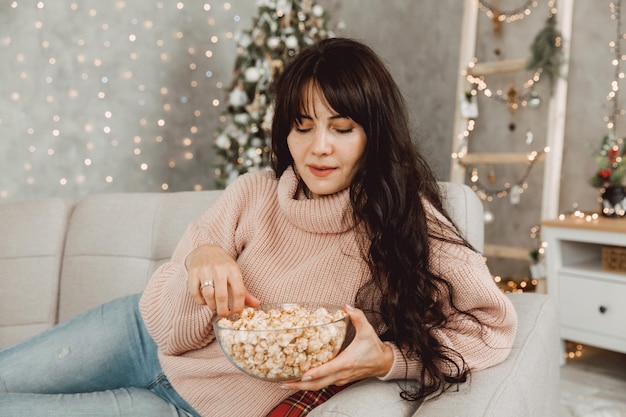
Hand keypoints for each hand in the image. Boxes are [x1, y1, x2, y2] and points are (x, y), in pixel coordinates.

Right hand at [186, 244, 259, 316]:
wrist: (205, 250)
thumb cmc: (223, 266)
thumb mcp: (235, 274)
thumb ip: (244, 291)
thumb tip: (257, 304)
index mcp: (233, 270)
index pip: (239, 292)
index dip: (238, 307)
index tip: (236, 315)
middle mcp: (219, 269)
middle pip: (222, 297)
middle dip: (223, 311)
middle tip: (224, 315)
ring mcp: (205, 270)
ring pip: (208, 295)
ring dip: (212, 306)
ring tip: (214, 306)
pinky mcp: (193, 273)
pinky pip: (195, 293)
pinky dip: (200, 301)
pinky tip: (205, 300)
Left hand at [279, 305, 393, 390]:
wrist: (383, 363)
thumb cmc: (374, 347)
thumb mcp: (367, 330)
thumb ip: (357, 317)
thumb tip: (346, 306)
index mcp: (347, 361)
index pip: (328, 370)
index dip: (314, 373)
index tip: (301, 374)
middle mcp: (342, 373)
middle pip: (318, 384)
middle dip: (300, 385)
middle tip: (283, 383)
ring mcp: (341, 379)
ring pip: (319, 386)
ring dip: (302, 386)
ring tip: (285, 383)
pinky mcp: (340, 380)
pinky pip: (323, 385)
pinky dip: (310, 384)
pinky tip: (300, 380)